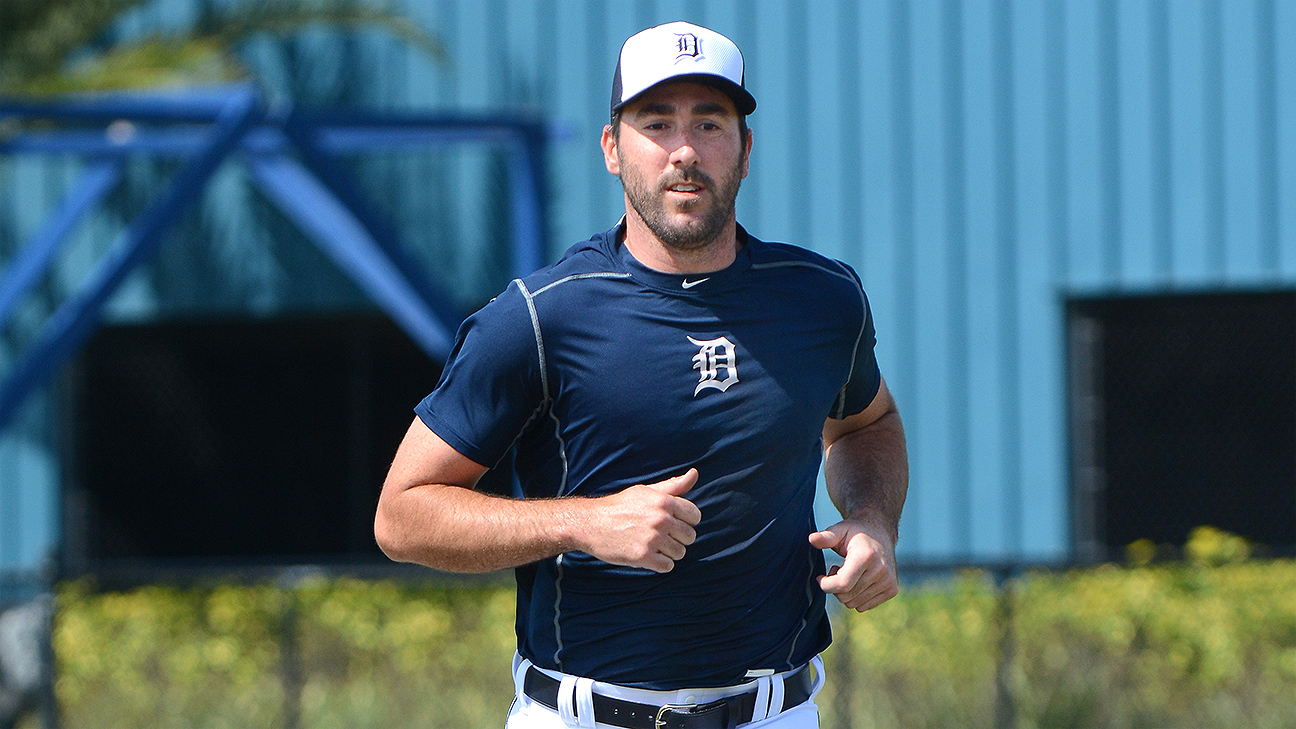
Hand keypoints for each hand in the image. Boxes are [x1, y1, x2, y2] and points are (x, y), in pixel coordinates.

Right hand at [575, 469, 701, 572]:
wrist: (591, 523)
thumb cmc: (621, 506)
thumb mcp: (646, 491)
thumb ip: (673, 486)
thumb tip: (695, 473)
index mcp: (664, 501)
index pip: (695, 516)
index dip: (686, 520)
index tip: (673, 522)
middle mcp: (661, 520)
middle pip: (690, 536)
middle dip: (678, 537)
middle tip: (661, 535)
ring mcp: (652, 539)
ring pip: (680, 552)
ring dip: (669, 552)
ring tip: (654, 545)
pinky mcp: (643, 557)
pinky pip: (667, 566)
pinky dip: (660, 564)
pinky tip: (649, 555)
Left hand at [809, 520, 897, 611]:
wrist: (880, 533)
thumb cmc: (855, 533)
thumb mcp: (839, 530)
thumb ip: (825, 537)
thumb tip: (812, 539)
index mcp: (867, 556)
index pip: (842, 584)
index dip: (826, 584)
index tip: (819, 577)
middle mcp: (880, 571)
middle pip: (846, 596)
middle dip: (834, 587)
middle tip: (836, 569)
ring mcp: (888, 582)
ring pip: (853, 603)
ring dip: (845, 592)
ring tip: (848, 573)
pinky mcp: (892, 590)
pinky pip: (863, 606)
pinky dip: (855, 597)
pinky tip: (857, 580)